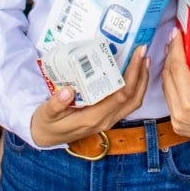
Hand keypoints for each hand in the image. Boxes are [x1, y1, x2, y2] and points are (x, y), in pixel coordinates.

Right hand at [29, 46, 149, 146]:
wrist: (46, 138)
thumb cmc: (47, 124)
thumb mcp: (46, 114)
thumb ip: (55, 104)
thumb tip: (67, 91)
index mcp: (93, 118)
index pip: (121, 95)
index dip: (133, 74)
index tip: (137, 55)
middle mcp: (105, 120)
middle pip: (133, 98)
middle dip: (142, 74)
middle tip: (143, 52)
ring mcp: (108, 120)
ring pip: (134, 102)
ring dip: (141, 81)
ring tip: (142, 60)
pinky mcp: (108, 117)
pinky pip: (128, 103)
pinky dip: (135, 87)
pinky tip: (133, 74)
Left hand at [161, 28, 189, 149]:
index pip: (177, 68)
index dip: (176, 48)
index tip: (177, 35)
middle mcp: (180, 113)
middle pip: (168, 76)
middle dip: (171, 56)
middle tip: (176, 41)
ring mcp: (177, 121)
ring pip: (166, 87)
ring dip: (170, 69)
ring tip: (176, 54)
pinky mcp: (177, 124)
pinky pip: (169, 99)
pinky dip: (172, 84)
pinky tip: (179, 74)